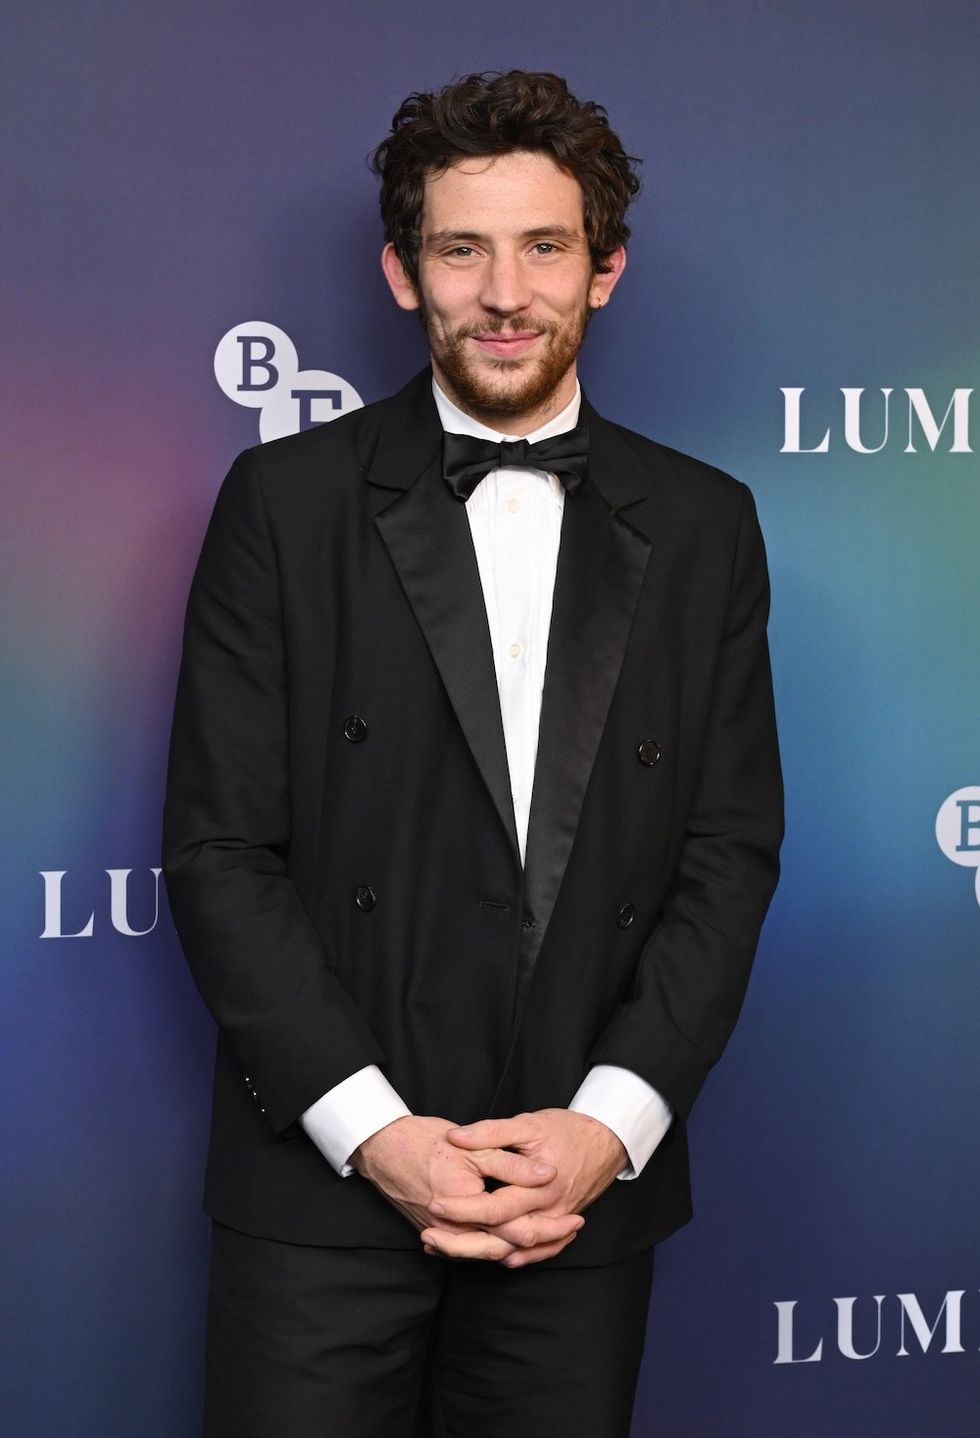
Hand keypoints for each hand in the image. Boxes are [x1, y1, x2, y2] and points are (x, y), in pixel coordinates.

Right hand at [351, 1114, 572, 1255]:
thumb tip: (547, 1173)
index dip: (550, 1226)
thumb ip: (511, 1163)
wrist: (382, 1148)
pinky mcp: (438, 1235)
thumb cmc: (424, 1142)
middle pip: (507, 1248)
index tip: (576, 1217)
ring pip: (491, 1252)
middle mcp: (454, 1232)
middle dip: (543, 1243)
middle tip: (573, 1230)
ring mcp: (443, 1237)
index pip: (516, 1230)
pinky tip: (518, 1237)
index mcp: (466, 1209)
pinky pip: (474, 1248)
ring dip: (524, 1245)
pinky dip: (500, 1244)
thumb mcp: (472, 1147)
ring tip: (555, 1234)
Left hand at [420, 1109, 626, 1267]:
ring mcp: (556, 1222)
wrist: (607, 1140)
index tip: (435, 1205)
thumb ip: (490, 1132)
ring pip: (517, 1250)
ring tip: (446, 1249)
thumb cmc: (567, 1129)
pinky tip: (492, 1256)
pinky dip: (516, 1257)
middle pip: (502, 1238)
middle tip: (429, 1236)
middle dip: (463, 1241)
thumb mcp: (527, 1124)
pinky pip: (540, 1251)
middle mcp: (549, 1212)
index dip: (463, 1209)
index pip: (494, 1208)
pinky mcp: (560, 1224)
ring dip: (482, 1253)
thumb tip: (455, 1137)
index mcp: (540, 1188)